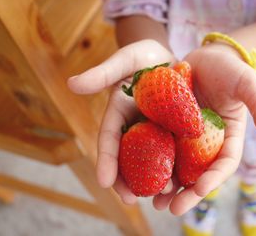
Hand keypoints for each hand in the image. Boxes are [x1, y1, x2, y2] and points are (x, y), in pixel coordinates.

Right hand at [67, 40, 175, 203]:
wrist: (169, 56)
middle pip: (128, 156)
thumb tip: (72, 84)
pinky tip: (183, 179)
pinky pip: (175, 149)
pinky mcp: (174, 129)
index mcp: (119, 113)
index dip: (106, 159)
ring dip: (154, 178)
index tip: (104, 181)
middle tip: (130, 199)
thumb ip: (104, 72)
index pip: (108, 138)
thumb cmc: (143, 55)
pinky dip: (176, 165)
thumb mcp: (125, 59)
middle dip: (127, 179)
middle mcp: (134, 126)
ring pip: (151, 159)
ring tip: (162, 195)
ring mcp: (155, 129)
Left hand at [153, 43, 255, 214]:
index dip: (213, 177)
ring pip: (177, 165)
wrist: (206, 57)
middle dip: (187, 192)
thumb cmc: (230, 69)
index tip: (200, 189)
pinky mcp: (169, 126)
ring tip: (153, 202)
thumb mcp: (247, 83)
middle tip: (172, 209)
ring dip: (167, 184)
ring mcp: (186, 135)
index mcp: (227, 136)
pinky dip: (151, 161)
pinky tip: (138, 172)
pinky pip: (160, 146)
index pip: (223, 162)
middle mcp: (207, 141)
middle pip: (198, 171)